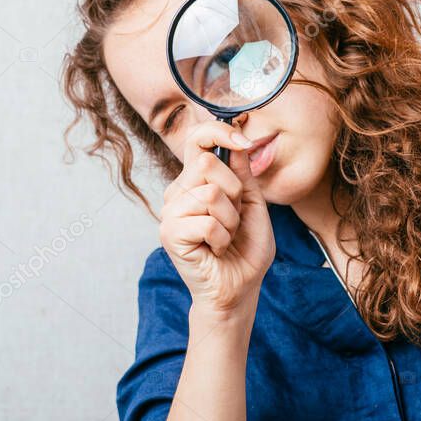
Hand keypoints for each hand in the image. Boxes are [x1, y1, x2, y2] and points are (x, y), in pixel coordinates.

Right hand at [159, 120, 276, 317]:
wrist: (239, 288)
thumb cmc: (245, 249)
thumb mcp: (251, 204)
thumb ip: (242, 173)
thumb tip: (237, 141)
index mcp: (196, 180)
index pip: (197, 140)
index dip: (218, 132)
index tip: (243, 142)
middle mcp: (178, 191)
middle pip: (207, 163)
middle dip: (234, 192)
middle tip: (233, 218)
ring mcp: (170, 212)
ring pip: (211, 193)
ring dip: (230, 220)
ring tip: (225, 237)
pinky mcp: (169, 234)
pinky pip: (208, 221)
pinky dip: (223, 238)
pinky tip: (216, 250)